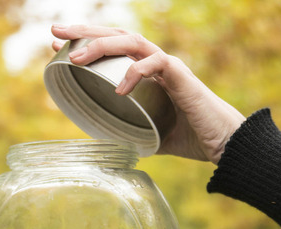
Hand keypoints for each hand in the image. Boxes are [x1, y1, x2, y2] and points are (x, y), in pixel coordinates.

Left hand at [50, 24, 244, 163]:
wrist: (224, 144)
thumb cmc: (191, 137)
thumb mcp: (148, 134)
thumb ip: (129, 132)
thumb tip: (107, 144)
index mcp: (146, 72)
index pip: (112, 48)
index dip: (85, 43)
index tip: (56, 45)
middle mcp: (156, 63)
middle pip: (117, 35)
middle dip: (85, 31)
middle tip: (56, 32)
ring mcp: (169, 66)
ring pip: (132, 42)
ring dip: (101, 46)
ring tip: (75, 58)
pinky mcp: (182, 76)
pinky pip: (155, 65)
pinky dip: (134, 74)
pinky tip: (119, 88)